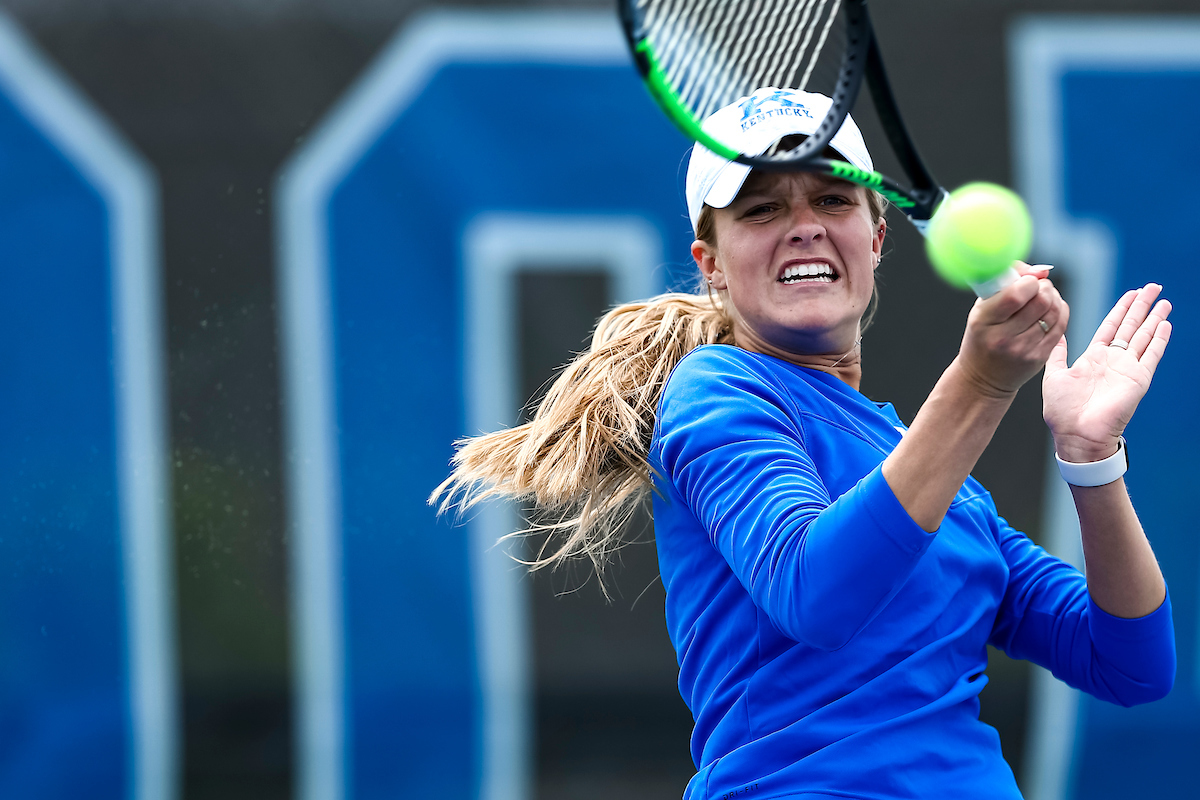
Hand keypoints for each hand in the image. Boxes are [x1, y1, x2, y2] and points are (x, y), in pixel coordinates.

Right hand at [957, 263, 1068, 397]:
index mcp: (983, 321)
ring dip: (1053, 297)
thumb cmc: (982, 335)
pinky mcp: (1039, 357)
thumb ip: (1006, 283)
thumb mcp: (982, 309)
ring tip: (1045, 296)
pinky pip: (1060, 325)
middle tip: (1038, 287)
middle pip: (1040, 301)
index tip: (1027, 281)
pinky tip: (1051, 308)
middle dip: (1044, 287)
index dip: (1029, 281)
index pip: (1016, 294)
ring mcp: (1022, 349)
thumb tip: (1042, 270)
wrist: (983, 378)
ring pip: (1053, 311)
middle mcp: (1003, 337)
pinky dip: (1060, 311)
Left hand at [1043, 283, 1171, 461]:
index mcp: (1093, 358)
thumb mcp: (1054, 375)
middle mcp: (1113, 361)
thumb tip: (1056, 334)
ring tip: (1163, 301)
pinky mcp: (1137, 380)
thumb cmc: (1062, 412)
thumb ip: (1058, 353)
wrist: (1076, 435)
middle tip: (1152, 286)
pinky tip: (1165, 324)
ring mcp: (1127, 370)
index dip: (1121, 309)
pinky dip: (1159, 340)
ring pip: (1144, 337)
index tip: (1132, 293)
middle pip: (1131, 326)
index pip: (1111, 326)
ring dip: (1154, 318)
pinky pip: (1151, 356)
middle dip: (1141, 306)